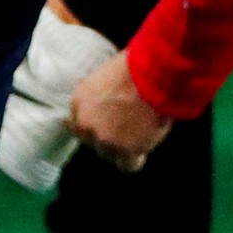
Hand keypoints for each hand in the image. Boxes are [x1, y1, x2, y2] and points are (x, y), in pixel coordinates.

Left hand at [69, 51, 172, 171]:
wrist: (155, 75)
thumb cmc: (137, 67)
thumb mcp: (106, 76)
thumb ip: (101, 96)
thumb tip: (107, 106)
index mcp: (79, 101)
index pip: (78, 124)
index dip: (94, 126)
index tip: (104, 128)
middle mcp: (86, 122)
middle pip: (92, 141)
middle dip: (107, 139)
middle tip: (127, 131)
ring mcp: (104, 138)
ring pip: (109, 155)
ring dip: (122, 149)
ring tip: (140, 135)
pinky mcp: (124, 150)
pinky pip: (128, 165)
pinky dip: (136, 159)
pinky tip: (143, 151)